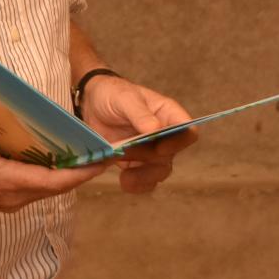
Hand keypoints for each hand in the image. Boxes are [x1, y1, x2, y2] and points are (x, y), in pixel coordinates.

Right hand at [0, 107, 105, 211]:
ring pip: (49, 189)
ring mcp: (10, 200)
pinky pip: (37, 187)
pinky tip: (59, 158)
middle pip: (58, 187)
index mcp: (6, 183)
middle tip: (108, 153)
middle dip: (83, 172)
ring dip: (69, 174)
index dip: (81, 173)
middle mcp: (13, 197)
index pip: (54, 181)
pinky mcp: (6, 197)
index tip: (104, 161)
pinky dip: (53, 175)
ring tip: (90, 154)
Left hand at [81, 75, 196, 193]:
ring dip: (143, 177)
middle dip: (150, 160)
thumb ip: (140, 113)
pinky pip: (143, 181)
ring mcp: (152, 152)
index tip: (160, 149)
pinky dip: (134, 185)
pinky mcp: (137, 164)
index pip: (187, 131)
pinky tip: (120, 180)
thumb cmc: (113, 94)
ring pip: (158, 172)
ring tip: (124, 177)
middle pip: (171, 156)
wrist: (90, 104)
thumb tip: (156, 129)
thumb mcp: (124, 98)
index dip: (179, 143)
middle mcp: (165, 135)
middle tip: (126, 153)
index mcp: (168, 114)